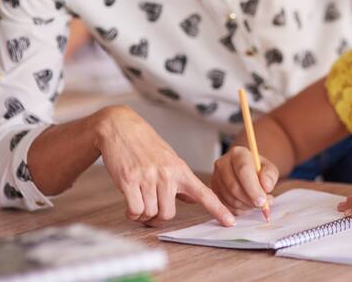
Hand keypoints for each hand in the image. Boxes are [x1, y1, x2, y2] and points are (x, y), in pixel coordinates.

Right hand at [95, 106, 234, 226]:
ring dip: (142, 214)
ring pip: (150, 213)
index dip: (218, 209)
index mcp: (180, 170)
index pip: (204, 193)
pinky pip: (135, 210)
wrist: (121, 128)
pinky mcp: (130, 180)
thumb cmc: (145, 144)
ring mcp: (148, 177)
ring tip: (139, 201)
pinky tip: (130, 205)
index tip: (230, 222)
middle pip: (168, 214)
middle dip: (157, 216)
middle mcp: (167, 174)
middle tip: (150, 208)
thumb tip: (193, 199)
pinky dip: (131, 213)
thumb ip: (180, 180)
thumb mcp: (169, 159)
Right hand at [211, 145, 278, 214]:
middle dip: (249, 200)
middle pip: (234, 186)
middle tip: (262, 205)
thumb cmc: (259, 171)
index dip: (253, 188)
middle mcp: (222, 163)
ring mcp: (215, 178)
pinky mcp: (213, 191)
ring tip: (256, 203)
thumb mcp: (269, 169)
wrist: (248, 174)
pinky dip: (239, 210)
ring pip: (229, 198)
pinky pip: (225, 206)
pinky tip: (247, 205)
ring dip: (245, 205)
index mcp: (237, 153)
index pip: (243, 170)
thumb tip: (266, 186)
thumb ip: (270, 176)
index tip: (262, 200)